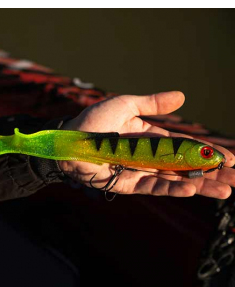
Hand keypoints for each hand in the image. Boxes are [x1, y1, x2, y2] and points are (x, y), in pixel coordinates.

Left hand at [59, 91, 234, 198]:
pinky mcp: (128, 184)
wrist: (68, 142)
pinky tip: (192, 189)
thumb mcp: (125, 105)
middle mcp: (147, 155)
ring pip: (174, 180)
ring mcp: (139, 171)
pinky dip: (172, 189)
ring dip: (199, 185)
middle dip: (210, 173)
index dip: (207, 152)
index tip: (231, 158)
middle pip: (185, 166)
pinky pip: (153, 187)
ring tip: (225, 190)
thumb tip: (183, 96)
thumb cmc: (92, 121)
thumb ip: (152, 103)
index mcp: (149, 137)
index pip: (184, 145)